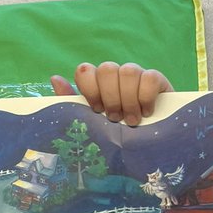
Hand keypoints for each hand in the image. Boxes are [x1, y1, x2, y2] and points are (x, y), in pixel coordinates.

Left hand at [50, 62, 171, 126]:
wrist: (150, 144)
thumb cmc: (118, 132)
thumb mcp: (93, 122)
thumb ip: (73, 103)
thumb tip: (55, 79)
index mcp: (98, 82)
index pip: (85, 70)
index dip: (89, 89)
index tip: (96, 109)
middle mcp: (116, 75)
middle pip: (106, 68)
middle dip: (110, 97)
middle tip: (115, 118)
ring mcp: (137, 75)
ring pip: (128, 71)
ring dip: (129, 100)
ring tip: (132, 120)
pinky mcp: (157, 79)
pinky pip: (150, 77)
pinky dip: (146, 96)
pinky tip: (147, 112)